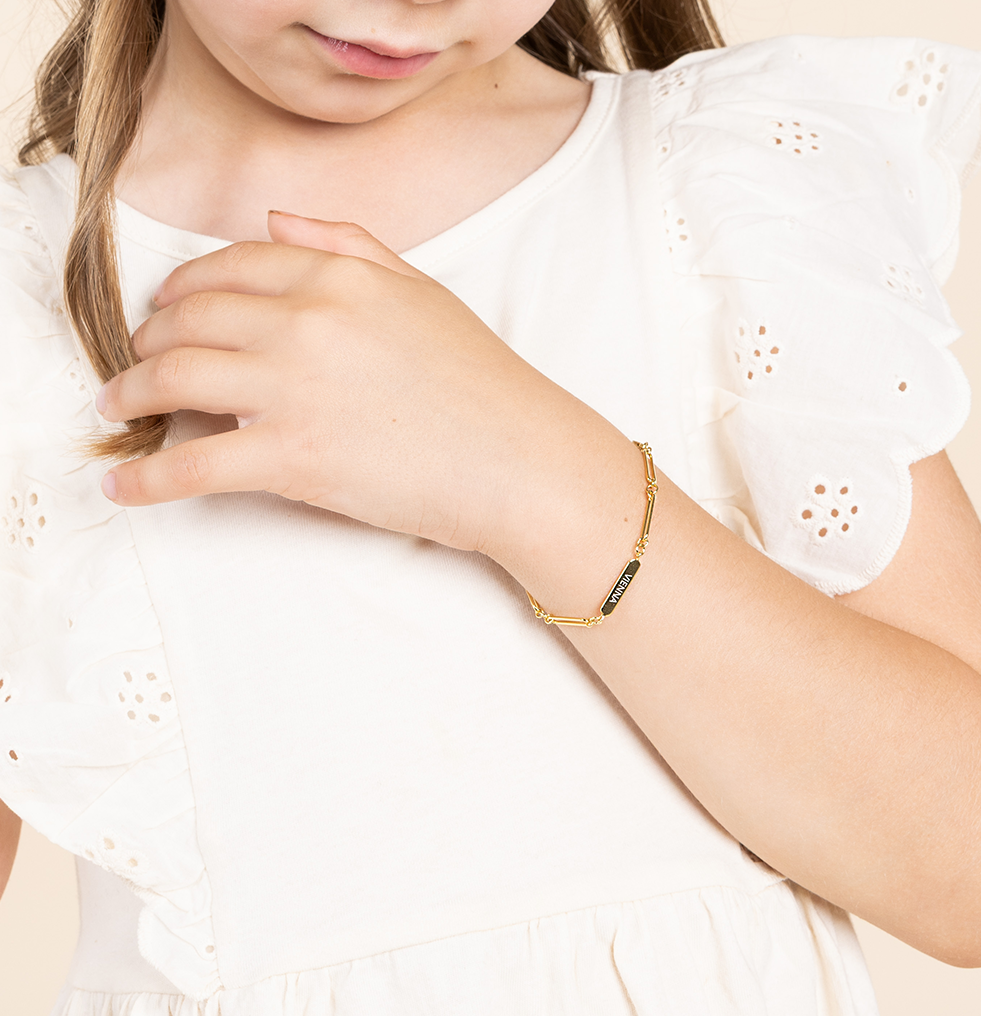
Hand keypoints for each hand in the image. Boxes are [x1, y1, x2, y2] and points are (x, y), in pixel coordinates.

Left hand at [96, 212, 608, 555]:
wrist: (520, 460)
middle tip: (135, 361)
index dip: (185, 285)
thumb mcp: (424, 292)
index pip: (234, 265)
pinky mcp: (290, 458)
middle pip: (189, 318)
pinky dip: (146, 479)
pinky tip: (123, 488)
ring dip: (130, 393)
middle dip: (148, 339)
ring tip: (118, 409)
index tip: (169, 306)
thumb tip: (278, 219)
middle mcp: (305, 321)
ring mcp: (293, 389)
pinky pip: (191, 464)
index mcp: (339, 275)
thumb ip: (350, 244)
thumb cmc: (484, 384)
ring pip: (173, 378)